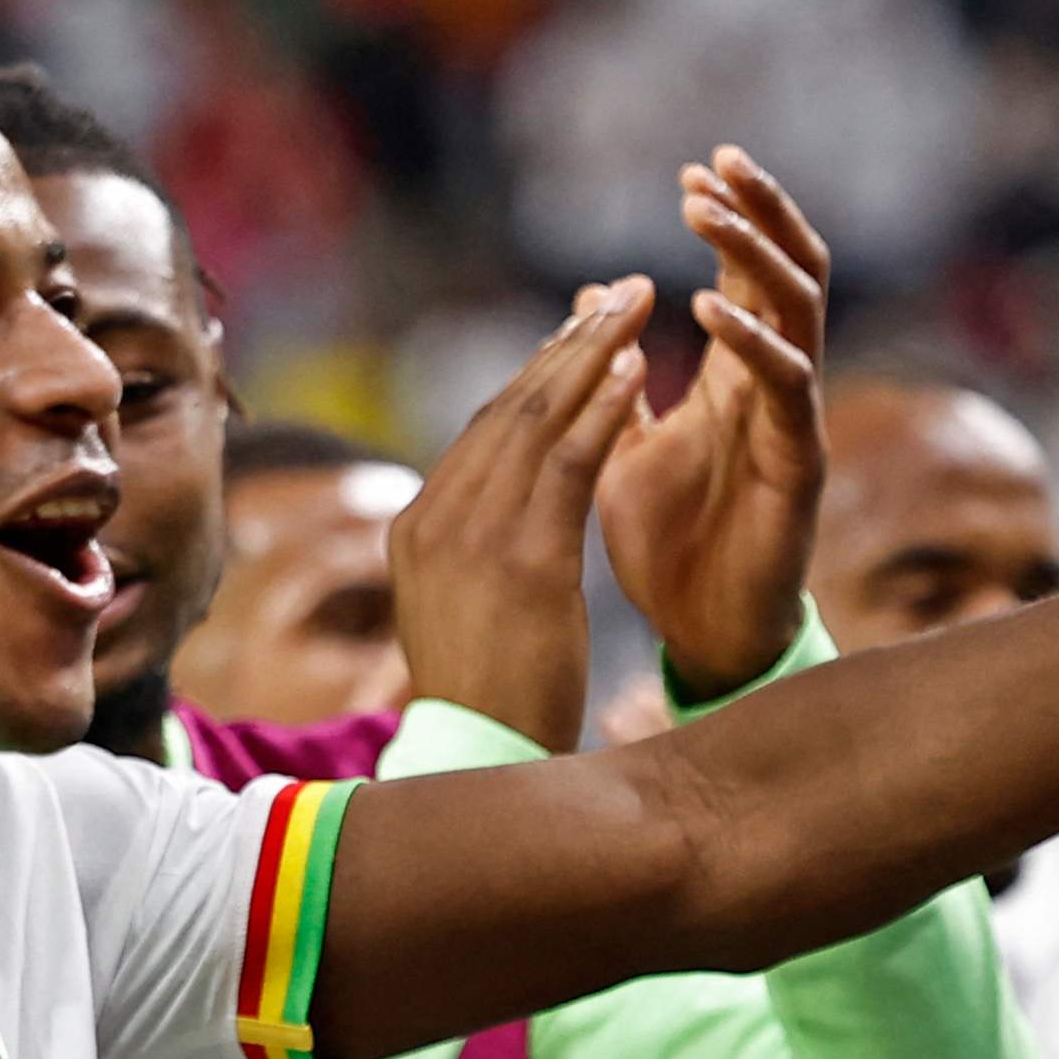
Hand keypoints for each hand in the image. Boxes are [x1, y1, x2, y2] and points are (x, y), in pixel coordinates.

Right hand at [387, 279, 653, 751]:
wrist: (485, 766)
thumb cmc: (492, 698)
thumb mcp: (468, 610)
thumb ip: (478, 549)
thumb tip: (504, 511)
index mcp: (418, 530)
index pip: (482, 432)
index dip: (537, 374)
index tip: (583, 331)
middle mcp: (435, 521)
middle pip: (505, 408)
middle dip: (568, 342)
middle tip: (621, 292)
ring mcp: (473, 539)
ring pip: (535, 420)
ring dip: (591, 355)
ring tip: (638, 307)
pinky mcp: (523, 562)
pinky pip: (568, 465)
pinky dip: (603, 410)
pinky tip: (640, 372)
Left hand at [596, 150, 833, 706]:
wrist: (696, 634)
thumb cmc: (667, 543)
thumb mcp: (624, 445)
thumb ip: (614, 377)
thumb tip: (592, 300)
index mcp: (736, 376)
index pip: (751, 275)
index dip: (733, 219)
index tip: (694, 169)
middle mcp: (775, 387)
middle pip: (793, 271)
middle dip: (760, 212)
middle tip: (718, 164)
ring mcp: (793, 421)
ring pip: (801, 311)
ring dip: (756, 255)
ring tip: (708, 213)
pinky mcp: (798, 466)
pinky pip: (787, 388)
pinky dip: (751, 343)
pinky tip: (705, 309)